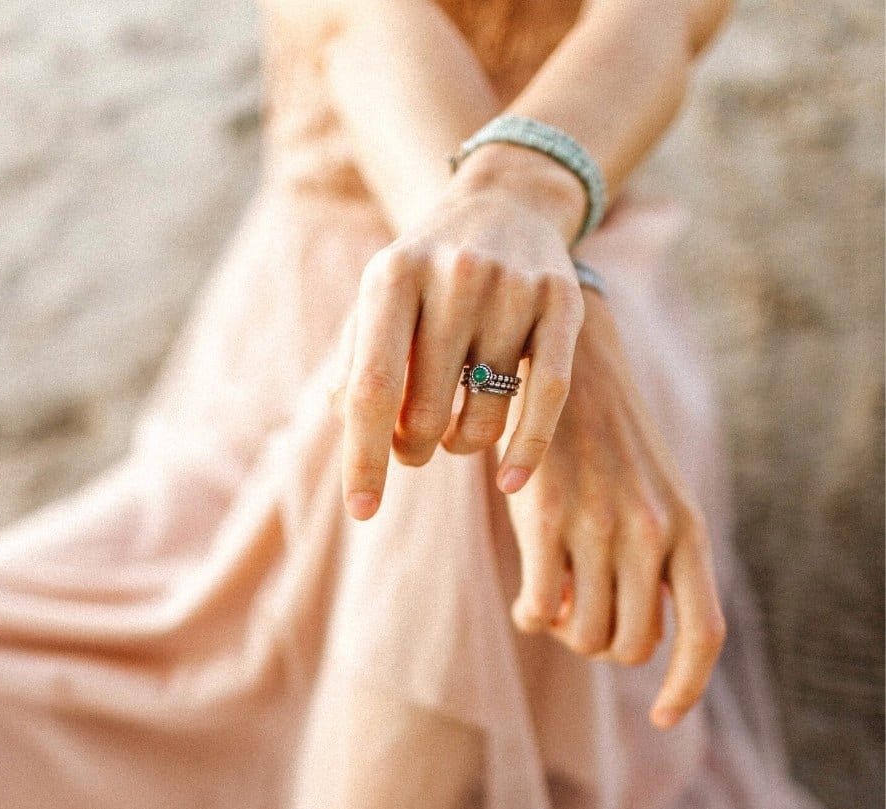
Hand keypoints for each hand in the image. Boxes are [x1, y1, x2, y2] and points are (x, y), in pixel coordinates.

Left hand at [337, 146, 588, 519]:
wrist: (507, 200)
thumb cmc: (428, 271)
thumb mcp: (381, 299)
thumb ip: (357, 360)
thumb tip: (342, 419)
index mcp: (393, 276)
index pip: (372, 388)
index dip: (364, 456)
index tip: (363, 510)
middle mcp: (454, 276)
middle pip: (428, 414)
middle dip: (414, 450)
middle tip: (414, 446)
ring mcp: (513, 288)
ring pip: (485, 417)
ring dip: (464, 446)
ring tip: (456, 431)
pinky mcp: (564, 303)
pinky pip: (546, 399)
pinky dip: (526, 451)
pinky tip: (509, 481)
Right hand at [502, 290, 726, 729]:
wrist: (567, 362)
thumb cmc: (609, 442)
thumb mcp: (655, 498)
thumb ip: (656, 565)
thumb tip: (628, 640)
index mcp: (689, 530)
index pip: (703, 634)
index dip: (685, 688)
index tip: (662, 719)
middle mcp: (652, 532)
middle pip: (630, 645)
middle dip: (602, 646)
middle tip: (581, 616)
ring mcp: (600, 526)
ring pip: (584, 633)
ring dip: (565, 631)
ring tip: (556, 598)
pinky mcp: (546, 519)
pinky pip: (539, 610)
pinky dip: (532, 616)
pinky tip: (529, 595)